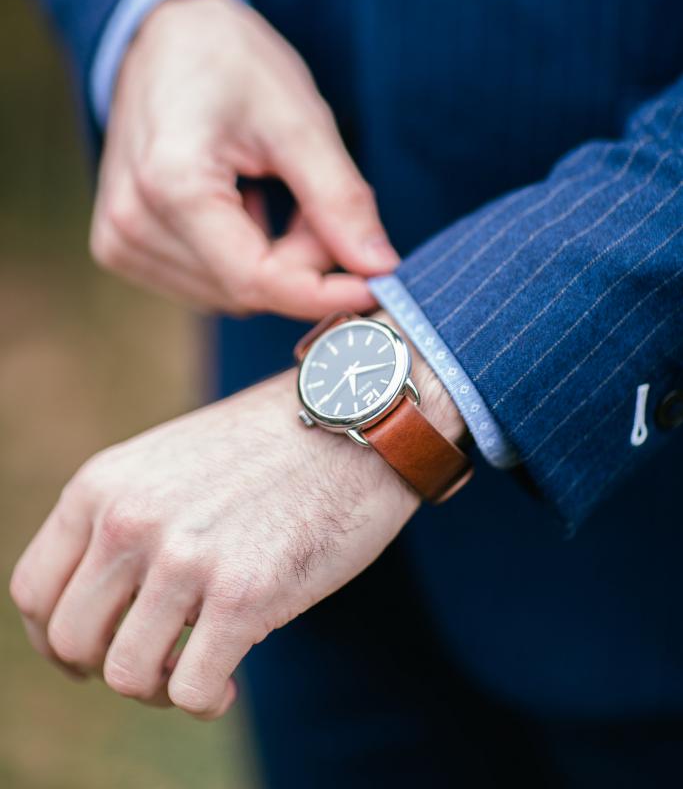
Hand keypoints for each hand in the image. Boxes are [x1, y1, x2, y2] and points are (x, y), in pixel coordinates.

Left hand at [9, 313, 461, 719]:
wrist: (355, 421)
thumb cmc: (269, 448)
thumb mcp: (168, 464)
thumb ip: (124, 522)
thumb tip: (103, 612)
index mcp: (103, 484)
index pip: (34, 591)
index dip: (57, 637)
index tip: (98, 648)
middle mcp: (129, 520)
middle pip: (73, 642)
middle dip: (112, 666)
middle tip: (160, 657)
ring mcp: (184, 557)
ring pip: (126, 676)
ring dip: (160, 687)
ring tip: (197, 667)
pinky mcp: (243, 594)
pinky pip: (189, 692)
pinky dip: (205, 700)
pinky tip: (231, 679)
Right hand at [90, 0, 398, 319]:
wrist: (166, 34)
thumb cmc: (229, 61)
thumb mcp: (299, 119)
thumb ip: (339, 199)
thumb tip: (378, 268)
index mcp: (170, 183)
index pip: (257, 280)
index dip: (324, 292)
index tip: (378, 285)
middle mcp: (131, 223)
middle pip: (248, 288)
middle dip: (302, 259)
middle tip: (322, 201)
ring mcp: (120, 239)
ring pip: (231, 293)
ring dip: (275, 259)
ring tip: (276, 189)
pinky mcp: (122, 246)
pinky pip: (208, 283)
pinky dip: (244, 257)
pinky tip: (245, 204)